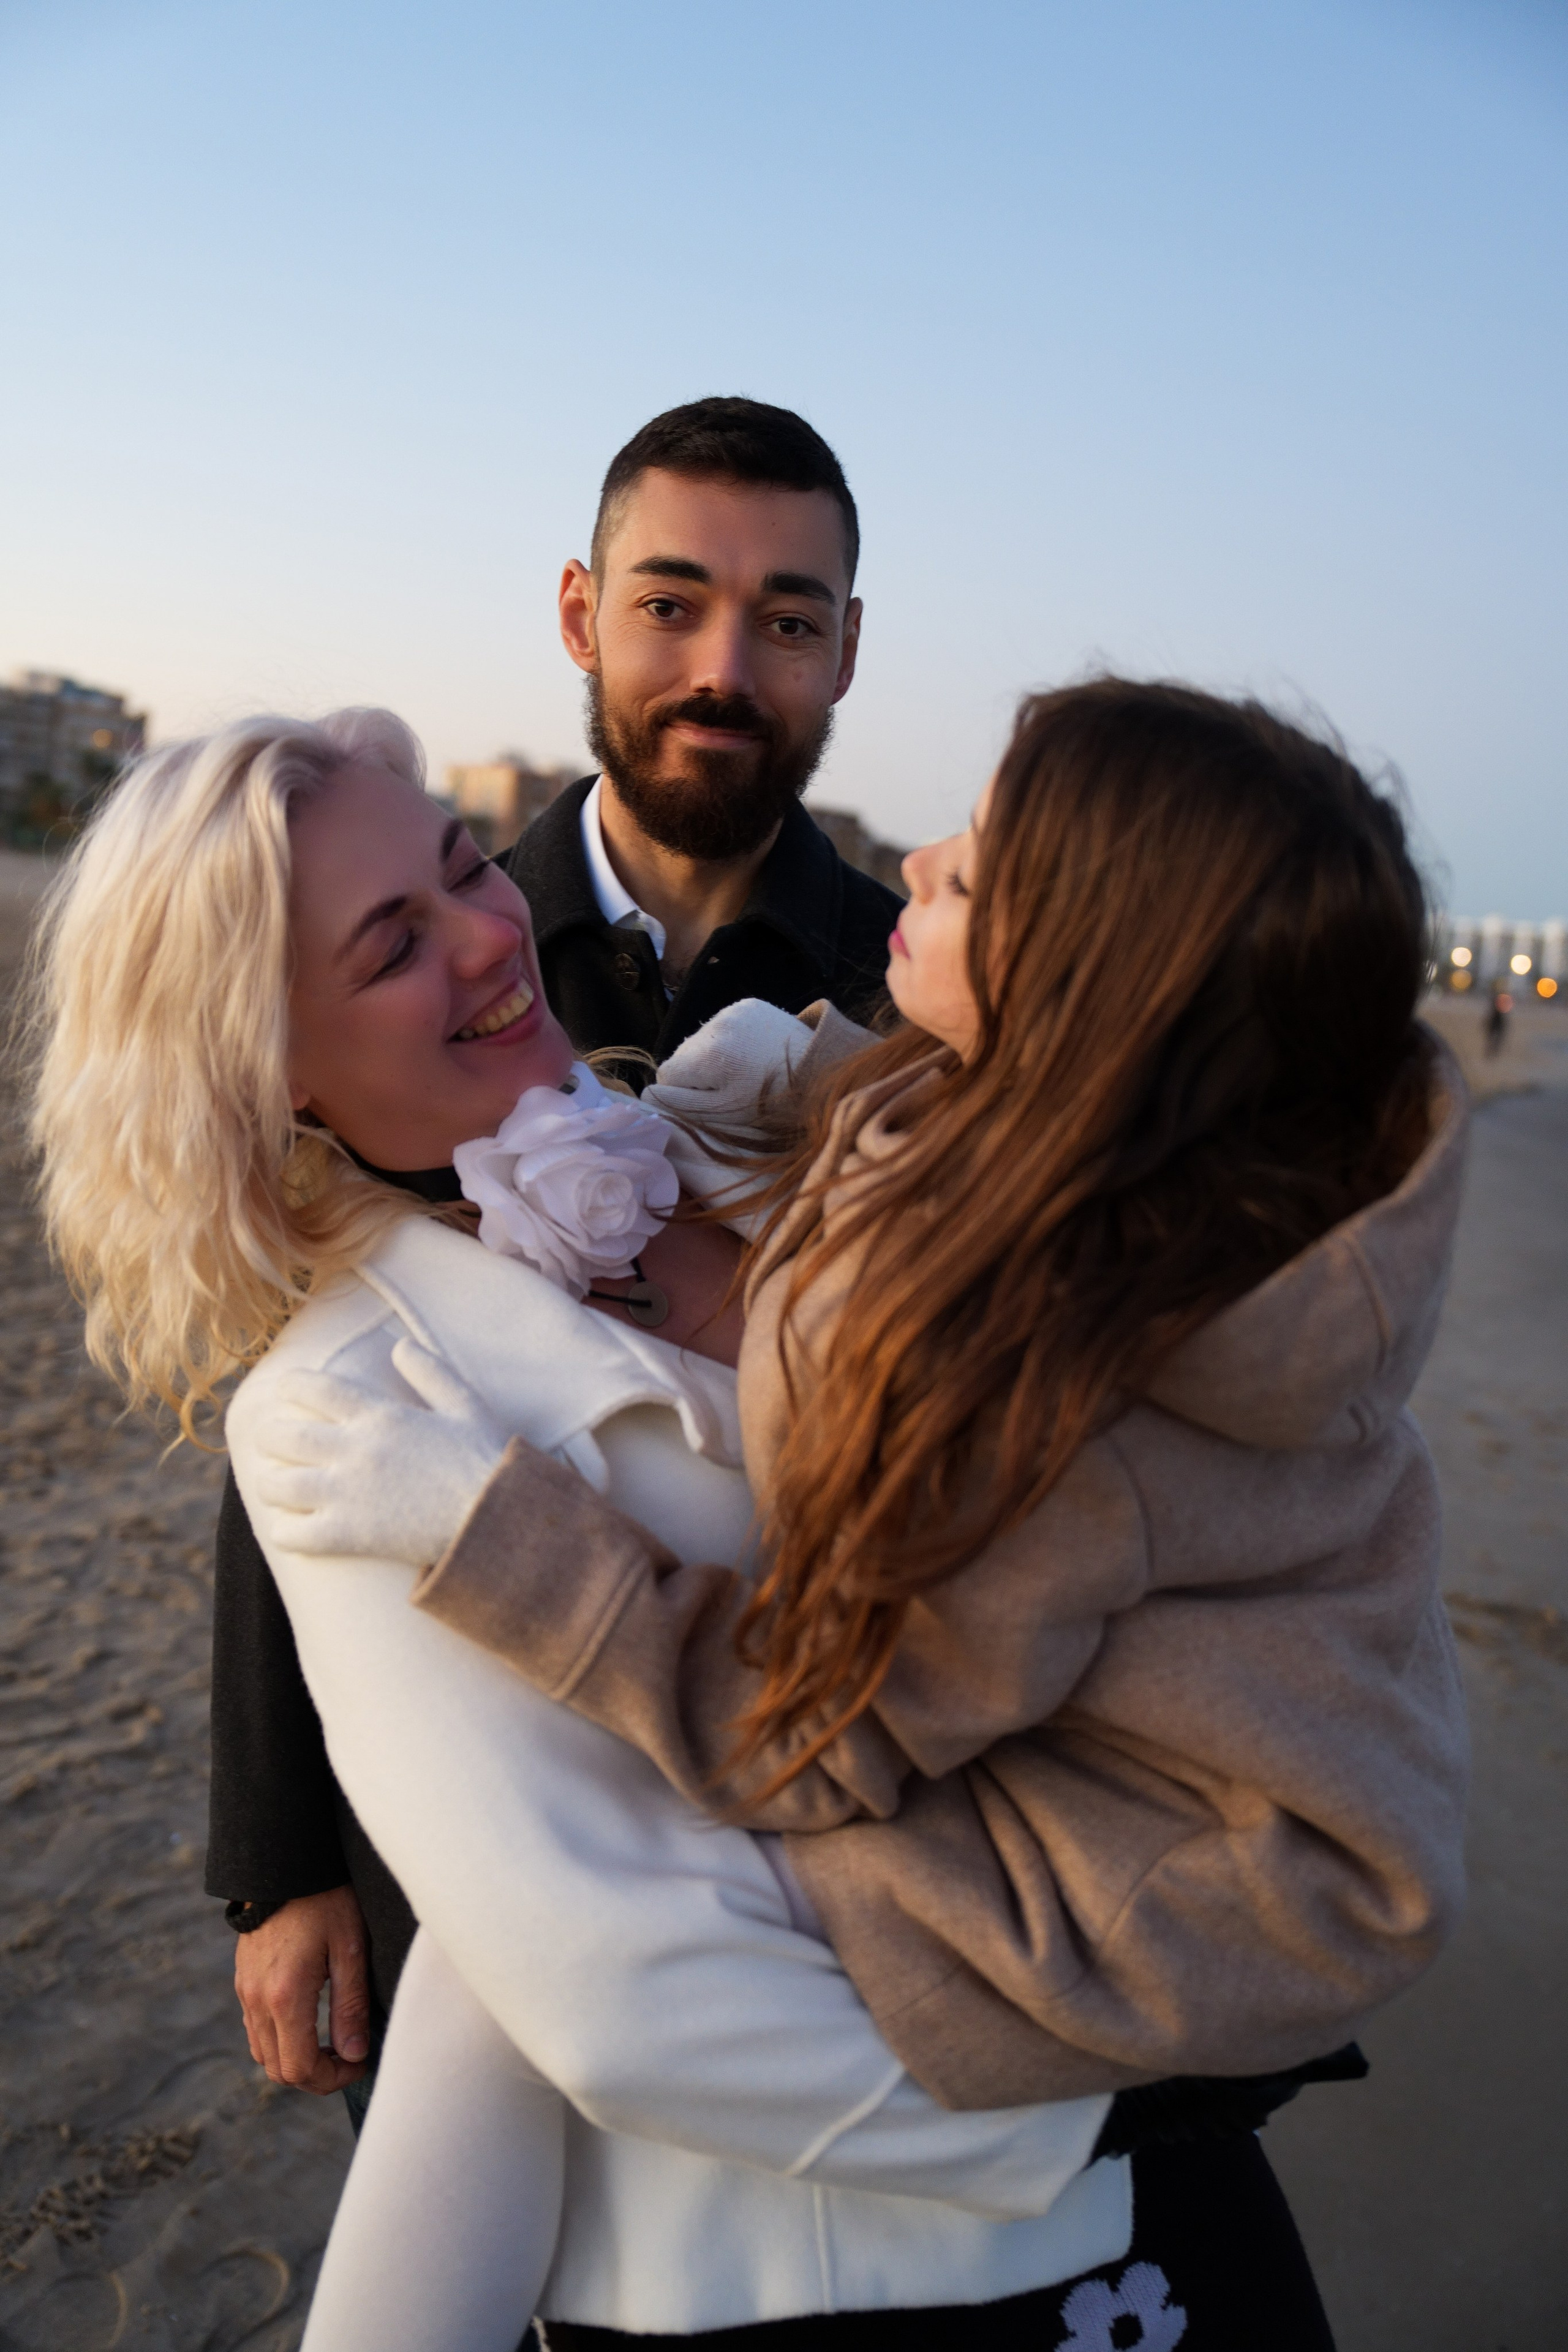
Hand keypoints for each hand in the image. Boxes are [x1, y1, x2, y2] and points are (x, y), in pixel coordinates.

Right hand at [235, 1885, 371, 2093]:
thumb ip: (350, 2006)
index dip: (332, 2078)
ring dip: (295, 2058)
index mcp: (284, 1995)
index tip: (360, 2062)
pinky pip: (255, 2027)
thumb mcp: (351, 1948)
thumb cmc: (327, 1898)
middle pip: (277, 2069)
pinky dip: (280, 2038)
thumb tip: (354, 2054)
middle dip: (315, 2076)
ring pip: (263, 2052)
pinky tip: (309, 2020)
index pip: (299, 2068)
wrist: (287, 1859)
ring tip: (332, 2041)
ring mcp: (245, 1989)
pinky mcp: (243, 1978)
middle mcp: (256, 1999)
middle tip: (349, 2058)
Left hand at [248, 1339, 509, 1566]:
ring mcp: (348, 1494)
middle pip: (281, 1436)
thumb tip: (399, 1345)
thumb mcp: (466, 1405)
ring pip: (277, 1485)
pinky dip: (284, 1531)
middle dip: (269, 1437)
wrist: (498, 1521)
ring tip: (278, 1486)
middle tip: (273, 1442)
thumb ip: (431, 1372)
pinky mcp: (349, 1536)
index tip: (283, 1389)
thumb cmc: (488, 1462)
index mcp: (380, 1415)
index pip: (315, 1388)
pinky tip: (292, 1528)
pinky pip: (292, 1534)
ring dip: (270, 1484)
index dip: (290, 1385)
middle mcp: (355, 1450)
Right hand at [645, 998, 813, 1135]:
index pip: (667, 1073)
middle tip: (732, 1088)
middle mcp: (717, 1024)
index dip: (685, 1092)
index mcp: (709, 1054)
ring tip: (743, 1071)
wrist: (822, 1075)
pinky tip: (750, 1054)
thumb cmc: (771, 1106)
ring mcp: (734, 1009)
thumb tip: (645, 1097)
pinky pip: (722, 1026)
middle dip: (698, 1073)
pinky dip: (730, 1041)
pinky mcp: (749, 1004)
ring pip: (701, 1040)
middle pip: (683, 1054)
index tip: (713, 1101)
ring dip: (713, 1057)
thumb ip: (680, 1106)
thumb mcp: (722, 1116)